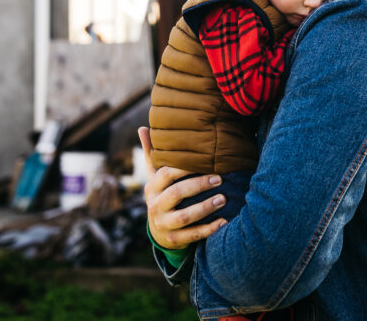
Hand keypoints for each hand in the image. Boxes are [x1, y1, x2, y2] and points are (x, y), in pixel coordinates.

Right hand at [137, 127, 227, 249]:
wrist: (158, 229)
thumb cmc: (162, 194)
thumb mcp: (155, 176)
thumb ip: (152, 153)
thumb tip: (142, 127)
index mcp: (152, 188)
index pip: (165, 174)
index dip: (183, 167)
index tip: (204, 160)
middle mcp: (154, 206)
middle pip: (176, 194)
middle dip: (198, 185)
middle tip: (219, 178)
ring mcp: (163, 224)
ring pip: (184, 217)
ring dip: (205, 208)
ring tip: (224, 199)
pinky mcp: (173, 240)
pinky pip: (192, 235)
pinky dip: (209, 229)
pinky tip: (224, 222)